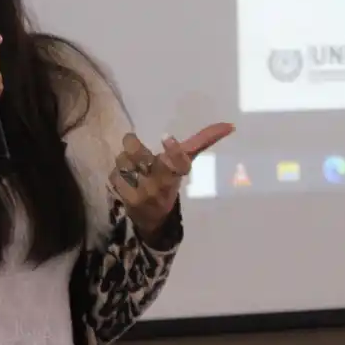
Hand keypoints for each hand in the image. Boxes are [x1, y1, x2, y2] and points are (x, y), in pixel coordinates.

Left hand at [112, 123, 233, 239]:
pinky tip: (126, 179)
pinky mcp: (124, 198)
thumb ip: (203, 142)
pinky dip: (119, 173)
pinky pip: (115, 173)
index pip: (179, 162)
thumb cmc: (169, 183)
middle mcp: (160, 185)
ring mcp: (140, 193)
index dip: (174, 151)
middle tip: (134, 142)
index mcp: (177, 175)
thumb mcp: (185, 165)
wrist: (151, 219)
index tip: (168, 137)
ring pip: (124, 160)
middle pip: (141, 156)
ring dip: (126, 159)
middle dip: (135, 146)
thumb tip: (229, 125)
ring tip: (133, 167)